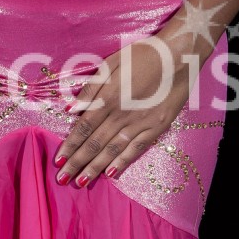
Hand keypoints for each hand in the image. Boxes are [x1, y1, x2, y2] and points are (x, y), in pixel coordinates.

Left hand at [52, 33, 196, 188]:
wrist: (180, 56)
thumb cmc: (144, 55)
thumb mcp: (112, 63)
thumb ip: (91, 88)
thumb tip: (70, 108)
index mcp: (109, 97)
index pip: (84, 127)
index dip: (70, 145)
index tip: (58, 160)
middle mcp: (122, 114)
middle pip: (95, 143)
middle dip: (77, 163)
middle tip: (63, 179)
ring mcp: (141, 123)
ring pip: (113, 150)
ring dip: (95, 168)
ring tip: (81, 183)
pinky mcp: (157, 128)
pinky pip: (136, 149)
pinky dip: (122, 163)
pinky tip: (110, 174)